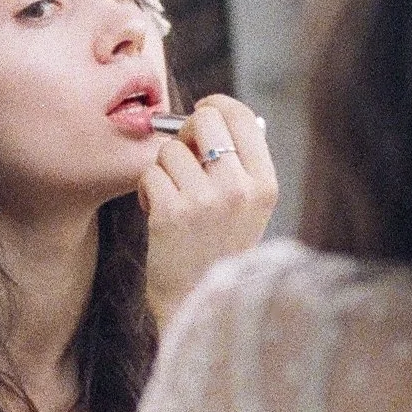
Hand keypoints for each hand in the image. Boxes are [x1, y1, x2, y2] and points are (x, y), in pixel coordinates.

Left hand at [139, 94, 276, 329]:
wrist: (197, 304)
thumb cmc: (217, 252)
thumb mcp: (247, 210)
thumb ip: (237, 164)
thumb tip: (211, 114)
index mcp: (264, 184)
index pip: (241, 115)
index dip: (215, 107)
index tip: (202, 116)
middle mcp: (239, 188)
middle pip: (204, 119)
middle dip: (185, 133)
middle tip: (182, 158)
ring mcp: (206, 200)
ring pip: (170, 150)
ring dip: (163, 170)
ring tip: (172, 200)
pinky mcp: (171, 212)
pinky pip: (150, 174)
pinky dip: (147, 191)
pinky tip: (157, 213)